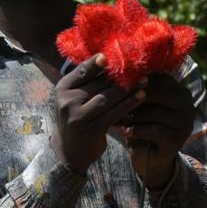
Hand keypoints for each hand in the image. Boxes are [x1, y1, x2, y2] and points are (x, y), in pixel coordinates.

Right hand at [50, 54, 146, 174]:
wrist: (68, 152)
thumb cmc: (76, 118)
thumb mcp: (73, 99)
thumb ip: (86, 83)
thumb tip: (110, 60)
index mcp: (62, 88)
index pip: (82, 71)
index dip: (98, 62)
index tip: (113, 55)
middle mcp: (67, 101)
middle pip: (98, 83)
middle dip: (120, 76)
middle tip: (139, 68)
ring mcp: (78, 116)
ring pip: (107, 98)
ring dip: (128, 89)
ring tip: (144, 82)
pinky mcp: (91, 129)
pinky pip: (114, 113)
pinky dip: (129, 104)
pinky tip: (140, 97)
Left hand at [122, 73, 194, 189]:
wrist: (148, 157)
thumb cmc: (140, 123)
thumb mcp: (138, 103)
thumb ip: (135, 86)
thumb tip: (114, 66)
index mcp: (177, 89)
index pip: (155, 77)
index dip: (133, 80)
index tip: (114, 84)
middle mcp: (186, 103)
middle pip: (155, 92)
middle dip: (132, 98)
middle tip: (114, 103)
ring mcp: (185, 122)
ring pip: (153, 112)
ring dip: (132, 116)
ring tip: (118, 119)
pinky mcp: (178, 139)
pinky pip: (155, 130)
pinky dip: (137, 130)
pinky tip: (126, 132)